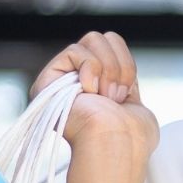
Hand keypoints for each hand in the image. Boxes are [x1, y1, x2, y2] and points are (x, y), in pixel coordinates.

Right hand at [30, 31, 159, 157]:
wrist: (117, 144)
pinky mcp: (49, 79)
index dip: (126, 64)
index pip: (113, 44)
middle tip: (115, 96)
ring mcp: (62, 80)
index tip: (127, 93)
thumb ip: (121, 80)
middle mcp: (76, 81)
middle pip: (103, 37)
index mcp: (97, 86)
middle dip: (119, 65)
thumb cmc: (130, 134)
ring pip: (93, 38)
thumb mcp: (133, 101)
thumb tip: (116, 70)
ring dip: (108, 68)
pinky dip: (91, 68)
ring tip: (105, 96)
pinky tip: (89, 92)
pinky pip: (75, 49)